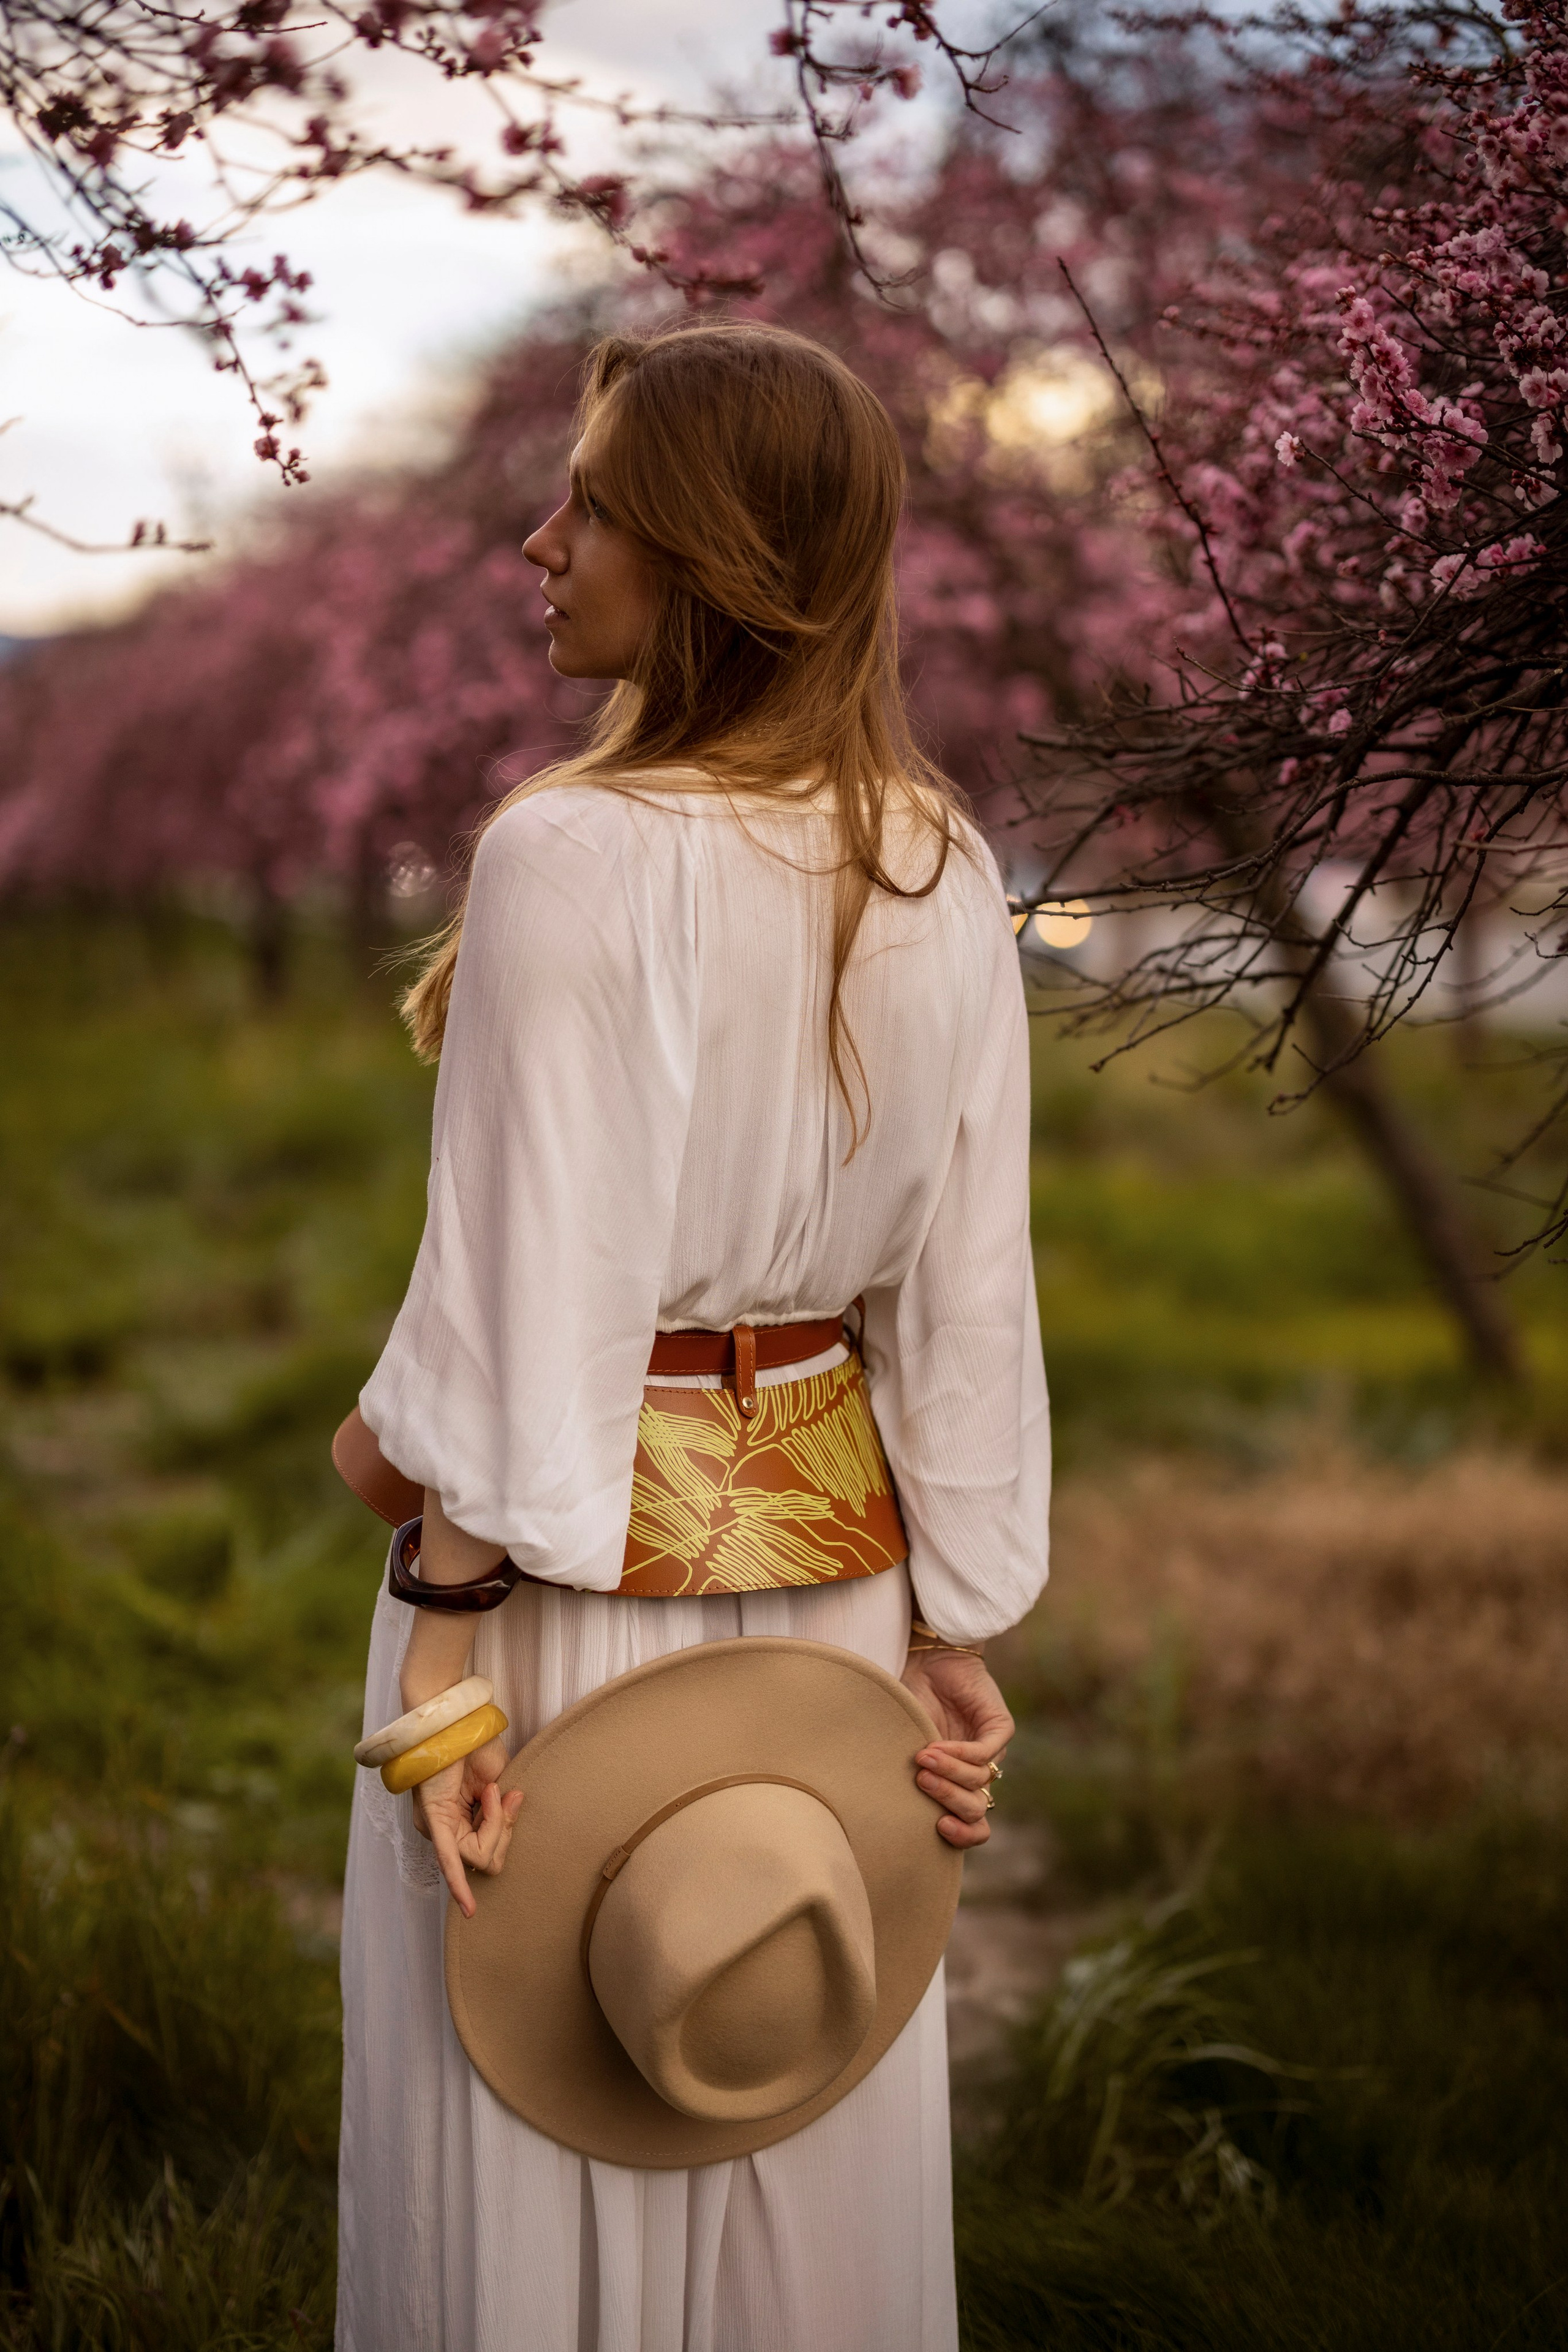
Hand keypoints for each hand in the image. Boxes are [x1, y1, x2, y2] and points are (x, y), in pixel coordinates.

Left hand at [410, 1735, 523, 1916]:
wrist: (453, 1717)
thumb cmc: (472, 1743)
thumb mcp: (497, 1782)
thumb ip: (504, 1807)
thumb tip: (515, 1808)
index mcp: (455, 1821)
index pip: (488, 1850)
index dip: (507, 1830)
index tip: (513, 1797)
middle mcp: (441, 1831)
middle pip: (486, 1859)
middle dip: (504, 1831)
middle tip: (505, 1795)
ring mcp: (435, 1828)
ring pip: (477, 1856)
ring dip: (496, 1824)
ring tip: (492, 1789)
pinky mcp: (433, 1818)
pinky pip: (450, 1860)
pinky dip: (460, 1884)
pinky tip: (469, 1907)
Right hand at [901, 1647, 1013, 1849]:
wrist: (929, 1662)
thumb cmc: (912, 1704)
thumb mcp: (905, 1746)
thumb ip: (907, 1776)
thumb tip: (888, 1809)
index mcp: (957, 1786)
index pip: (973, 1826)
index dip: (961, 1836)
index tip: (937, 1828)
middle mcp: (978, 1774)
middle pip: (976, 1810)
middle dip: (948, 1800)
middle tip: (921, 1782)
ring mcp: (992, 1753)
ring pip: (979, 1780)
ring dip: (949, 1772)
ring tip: (922, 1758)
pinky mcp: (1000, 1729)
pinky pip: (985, 1752)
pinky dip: (959, 1753)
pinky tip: (936, 1745)